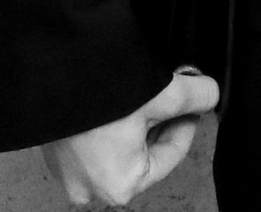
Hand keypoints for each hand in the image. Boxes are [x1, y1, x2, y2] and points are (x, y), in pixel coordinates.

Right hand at [38, 68, 218, 206]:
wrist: (48, 72)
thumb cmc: (96, 92)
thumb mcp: (162, 94)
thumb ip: (196, 97)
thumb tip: (212, 95)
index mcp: (120, 186)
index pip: (173, 153)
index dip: (188, 120)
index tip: (192, 98)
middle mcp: (91, 189)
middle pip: (147, 150)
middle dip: (161, 118)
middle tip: (169, 87)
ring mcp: (70, 174)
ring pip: (123, 144)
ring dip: (137, 118)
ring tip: (140, 89)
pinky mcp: (57, 155)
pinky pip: (96, 141)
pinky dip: (111, 121)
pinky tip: (114, 96)